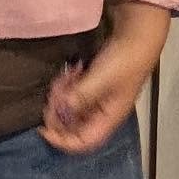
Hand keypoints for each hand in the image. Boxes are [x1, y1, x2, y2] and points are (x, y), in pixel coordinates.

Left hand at [39, 0, 170, 154]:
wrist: (137, 35)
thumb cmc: (124, 60)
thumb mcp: (101, 79)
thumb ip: (80, 97)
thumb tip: (60, 112)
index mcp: (109, 118)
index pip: (84, 142)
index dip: (62, 140)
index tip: (42, 128)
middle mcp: (103, 112)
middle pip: (73, 125)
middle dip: (59, 112)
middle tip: (54, 92)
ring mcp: (98, 98)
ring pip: (71, 107)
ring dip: (62, 95)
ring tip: (64, 77)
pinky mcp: (93, 85)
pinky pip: (74, 92)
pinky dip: (68, 85)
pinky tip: (72, 70)